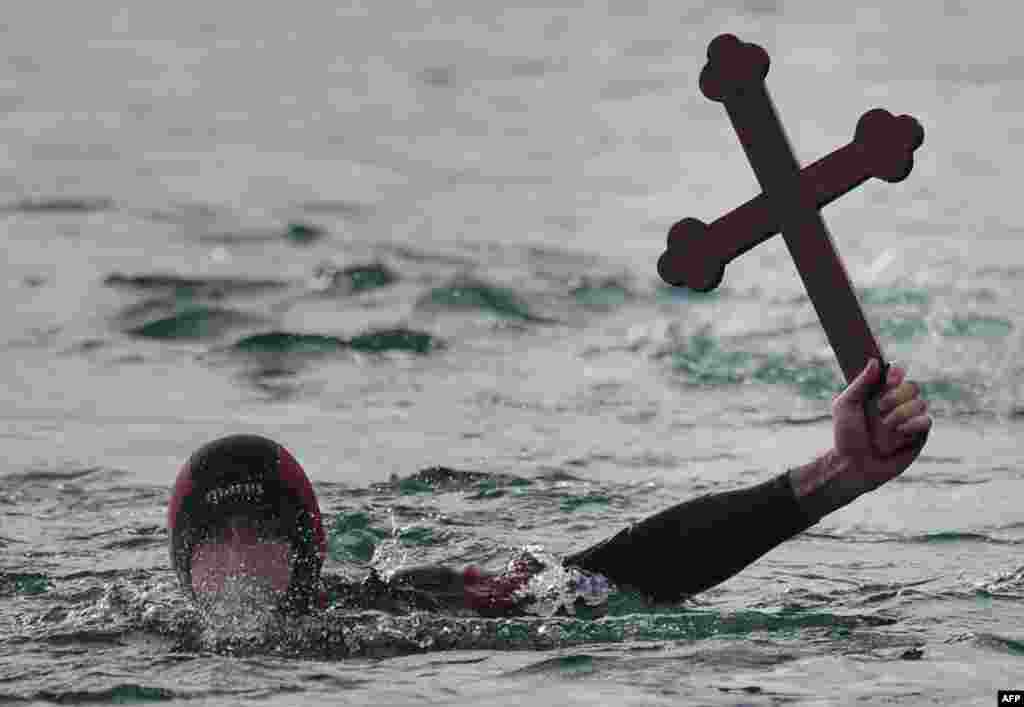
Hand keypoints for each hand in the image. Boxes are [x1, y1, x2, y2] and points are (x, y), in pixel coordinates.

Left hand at [832, 358, 931, 492]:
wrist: (854, 465)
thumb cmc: (846, 436)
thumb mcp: (846, 406)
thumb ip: (860, 383)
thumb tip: (875, 361)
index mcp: (879, 394)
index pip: (897, 373)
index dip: (897, 372)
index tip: (889, 379)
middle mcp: (897, 404)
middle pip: (913, 386)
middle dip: (897, 396)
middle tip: (880, 407)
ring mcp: (909, 420)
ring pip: (920, 404)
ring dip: (900, 414)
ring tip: (885, 427)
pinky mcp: (919, 436)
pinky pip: (926, 421)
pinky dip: (912, 425)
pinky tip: (899, 433)